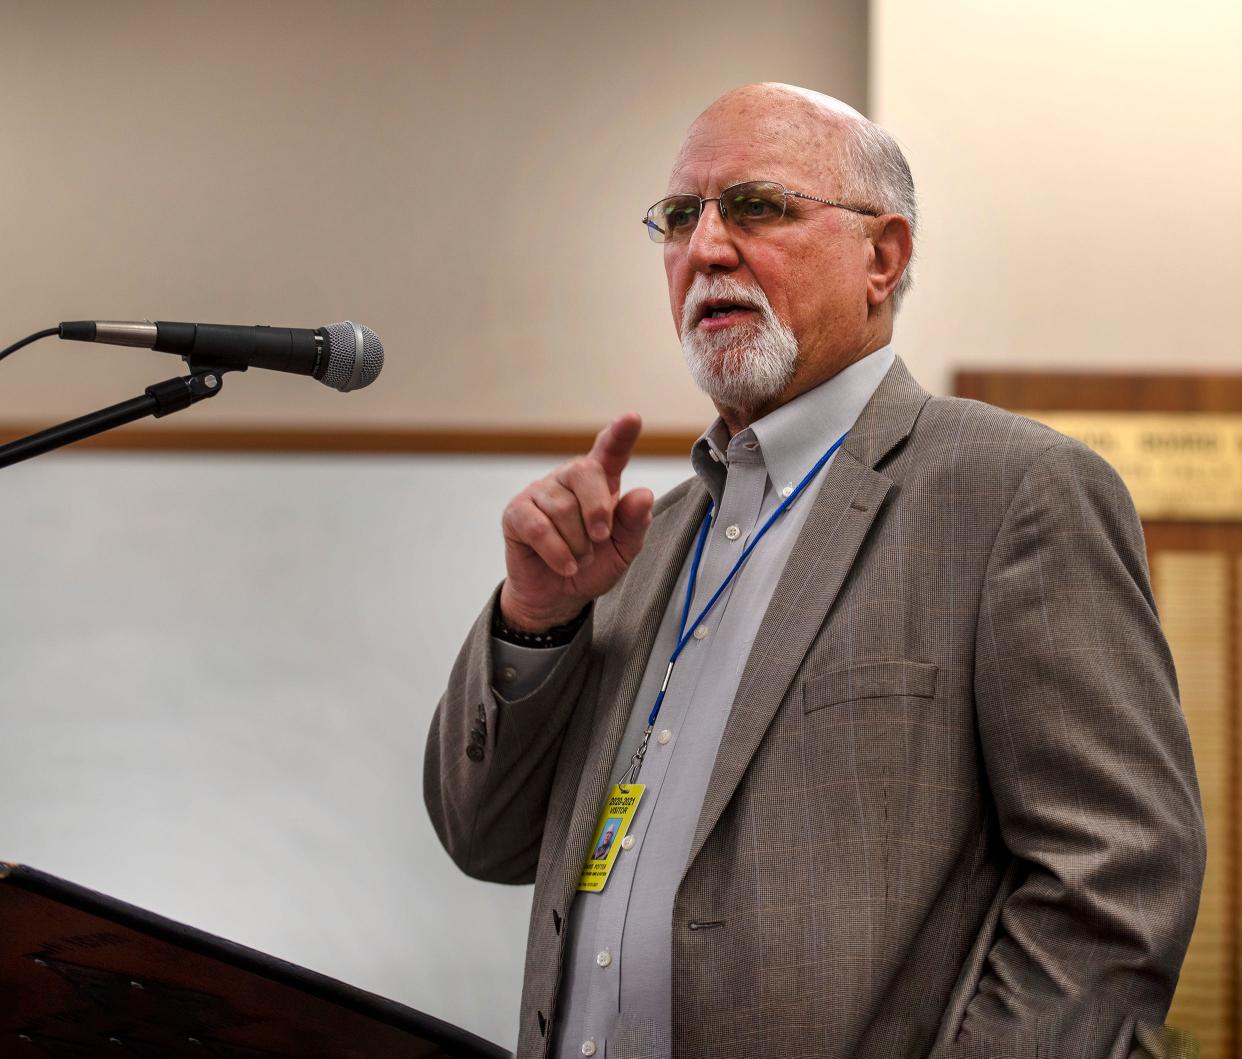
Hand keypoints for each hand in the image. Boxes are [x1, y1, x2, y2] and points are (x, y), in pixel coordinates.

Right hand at [499, 413, 654, 631]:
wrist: (558, 596)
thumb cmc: (592, 566)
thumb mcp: (623, 550)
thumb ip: (635, 524)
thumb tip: (643, 495)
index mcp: (600, 482)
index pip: (610, 451)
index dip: (620, 434)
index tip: (632, 418)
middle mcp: (568, 479)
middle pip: (585, 471)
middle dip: (598, 509)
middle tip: (601, 538)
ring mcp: (539, 493)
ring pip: (563, 507)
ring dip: (578, 544)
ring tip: (579, 559)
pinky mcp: (516, 513)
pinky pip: (538, 527)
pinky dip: (557, 552)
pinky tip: (565, 564)